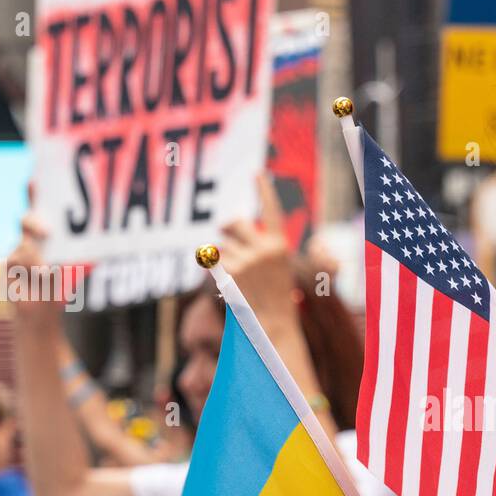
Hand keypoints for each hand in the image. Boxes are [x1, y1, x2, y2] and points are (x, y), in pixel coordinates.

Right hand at [7, 182, 55, 319]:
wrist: (40, 314)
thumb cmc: (55, 289)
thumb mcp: (66, 269)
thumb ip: (64, 252)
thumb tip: (63, 242)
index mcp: (44, 238)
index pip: (39, 211)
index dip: (34, 194)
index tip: (34, 180)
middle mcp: (28, 240)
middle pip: (26, 221)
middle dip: (34, 223)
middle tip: (47, 233)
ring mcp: (16, 251)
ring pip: (24, 246)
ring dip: (37, 261)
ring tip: (46, 274)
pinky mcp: (7, 265)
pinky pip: (16, 261)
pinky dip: (28, 271)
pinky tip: (37, 280)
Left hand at [219, 174, 297, 337]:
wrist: (274, 322)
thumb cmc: (274, 294)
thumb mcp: (273, 265)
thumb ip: (255, 244)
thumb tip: (223, 227)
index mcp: (279, 245)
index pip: (271, 211)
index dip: (264, 191)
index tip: (256, 173)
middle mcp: (265, 249)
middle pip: (234, 223)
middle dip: (226, 227)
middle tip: (224, 230)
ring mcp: (248, 260)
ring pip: (222, 246)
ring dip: (224, 258)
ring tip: (240, 278)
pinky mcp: (233, 272)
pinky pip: (216, 262)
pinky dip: (218, 271)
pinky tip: (232, 284)